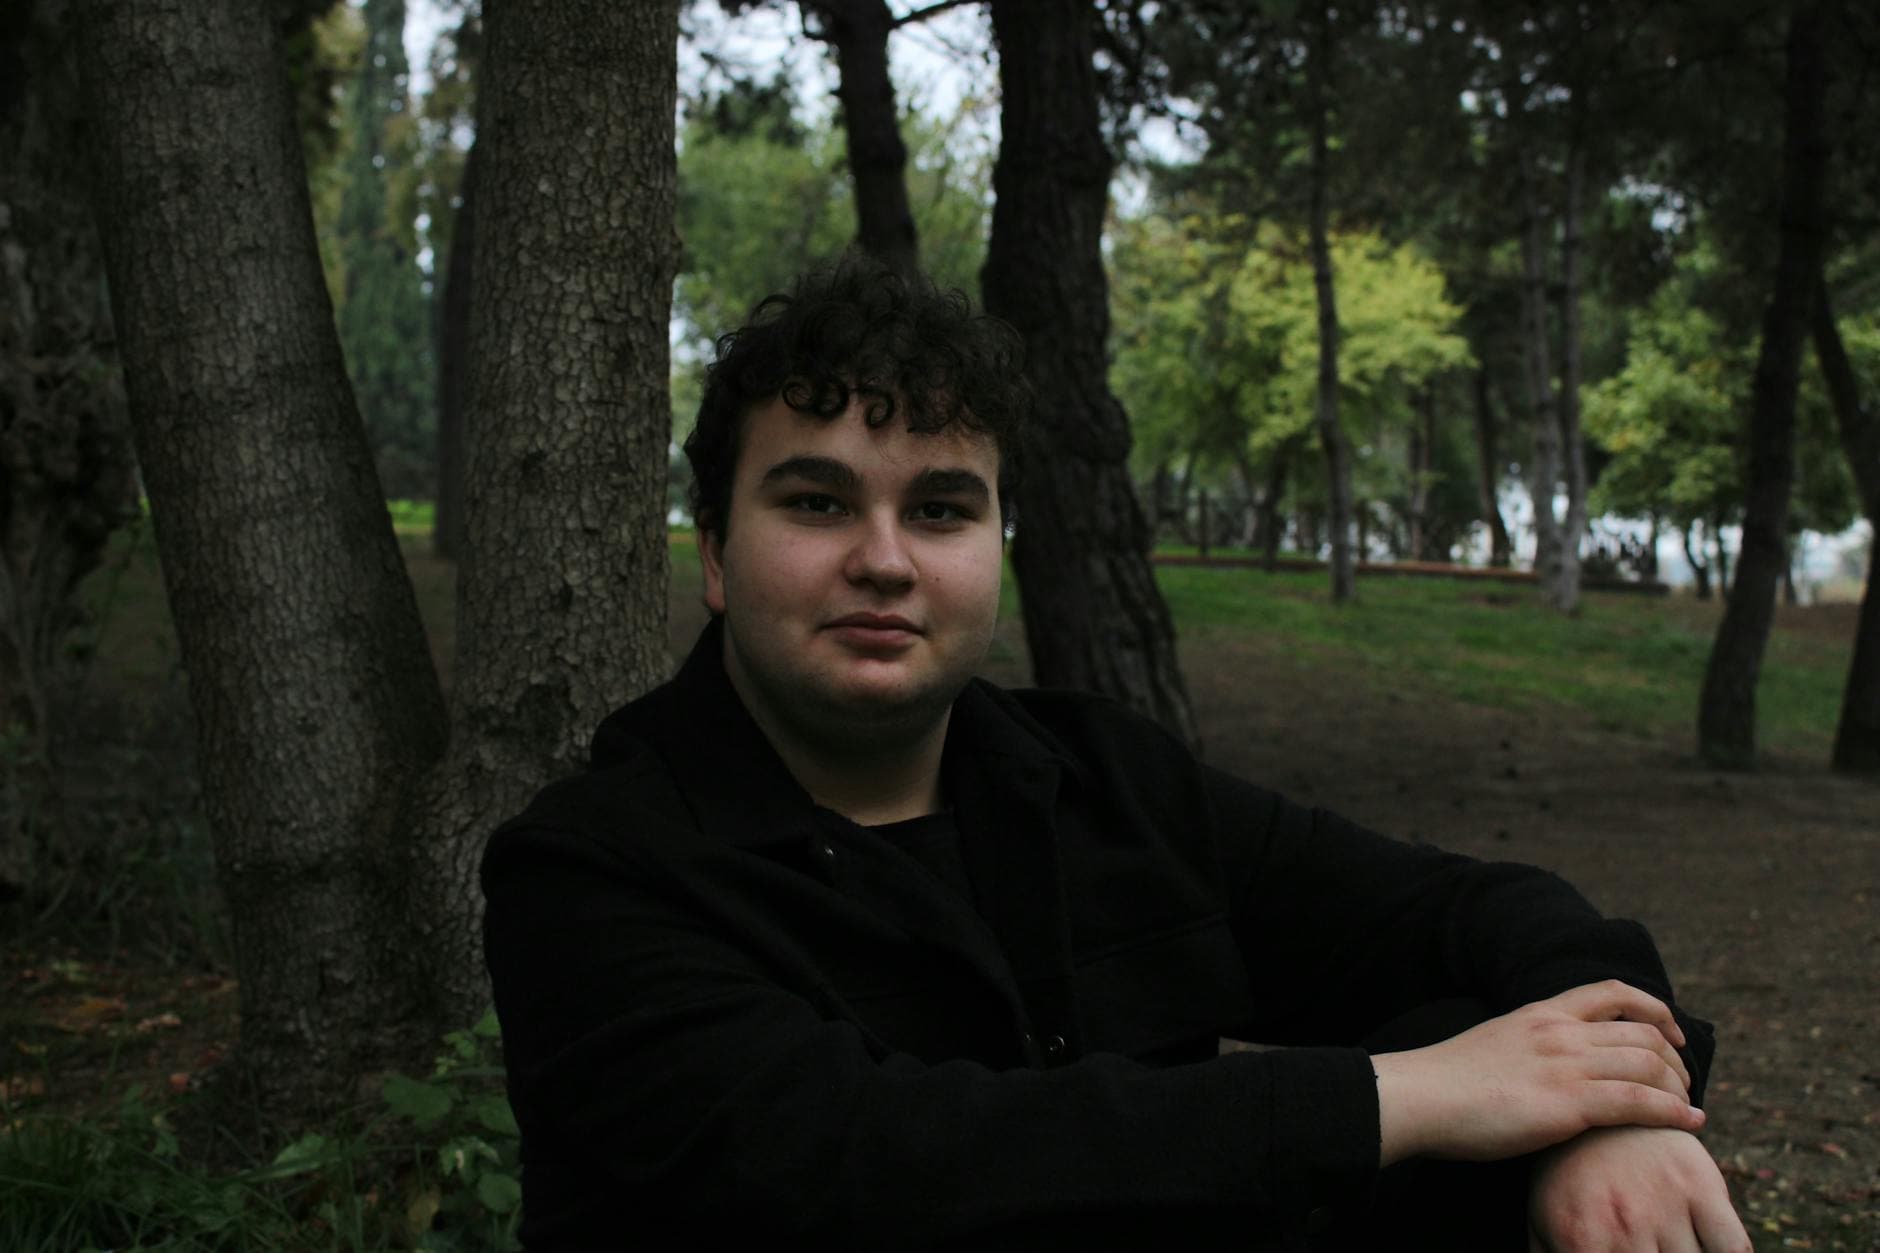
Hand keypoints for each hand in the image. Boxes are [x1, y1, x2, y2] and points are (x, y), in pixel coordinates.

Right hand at [1374, 980, 1703, 1165]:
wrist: (1421, 1096)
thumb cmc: (1447, 1083)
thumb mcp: (1494, 1043)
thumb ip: (1529, 1045)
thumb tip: (1546, 1065)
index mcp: (1540, 1013)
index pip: (1611, 992)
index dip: (1653, 1009)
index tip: (1672, 1032)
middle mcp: (1559, 1032)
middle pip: (1642, 1033)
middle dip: (1676, 1058)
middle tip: (1683, 1084)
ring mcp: (1565, 1065)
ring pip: (1649, 1064)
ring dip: (1680, 1088)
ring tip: (1688, 1107)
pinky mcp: (1568, 1103)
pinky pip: (1640, 1102)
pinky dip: (1674, 1112)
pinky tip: (1691, 1124)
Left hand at [1528, 1126, 1750, 1251]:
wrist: (1600, 1109)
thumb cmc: (1570, 1181)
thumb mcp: (1544, 1223)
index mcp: (1581, 1239)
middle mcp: (1625, 1224)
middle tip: (1649, 1247)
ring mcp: (1666, 1205)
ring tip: (1667, 1243)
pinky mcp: (1702, 1186)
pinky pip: (1735, 1248)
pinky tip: (1707, 1247)